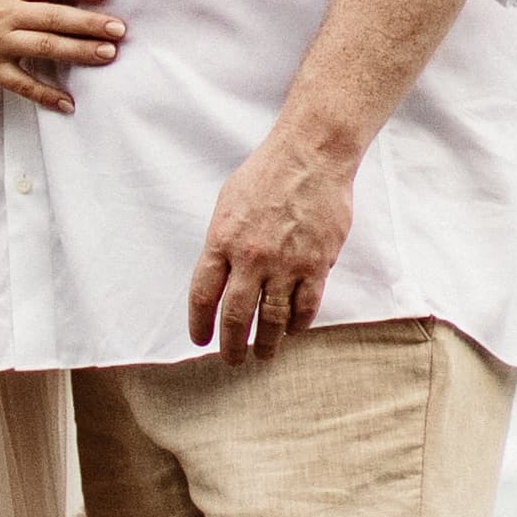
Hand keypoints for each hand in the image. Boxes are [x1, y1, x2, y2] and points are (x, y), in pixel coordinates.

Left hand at [186, 117, 355, 360]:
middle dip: (231, 346)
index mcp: (222, 241)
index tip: (200, 341)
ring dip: (265, 343)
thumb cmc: (267, 174)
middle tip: (232, 360)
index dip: (200, 324)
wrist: (311, 156)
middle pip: (235, 316)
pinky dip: (297, 324)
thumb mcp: (228, 203)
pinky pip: (305, 307)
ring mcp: (285, 264)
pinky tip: (291, 330)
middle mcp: (251, 258)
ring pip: (271, 319)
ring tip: (263, 355)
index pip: (203, 296)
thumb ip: (222, 242)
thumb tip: (220, 275)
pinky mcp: (316, 264)